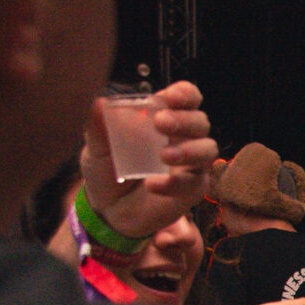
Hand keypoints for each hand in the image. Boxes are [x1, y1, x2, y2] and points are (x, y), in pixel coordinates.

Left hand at [82, 78, 215, 242]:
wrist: (106, 210)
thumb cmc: (106, 172)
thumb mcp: (97, 147)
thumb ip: (98, 126)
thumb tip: (99, 102)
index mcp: (163, 119)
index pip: (186, 98)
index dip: (184, 94)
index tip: (170, 97)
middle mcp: (182, 138)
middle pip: (200, 121)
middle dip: (184, 119)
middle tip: (161, 123)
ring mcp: (190, 164)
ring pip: (208, 149)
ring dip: (189, 149)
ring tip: (164, 156)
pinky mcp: (191, 189)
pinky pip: (193, 182)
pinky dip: (174, 183)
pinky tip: (152, 185)